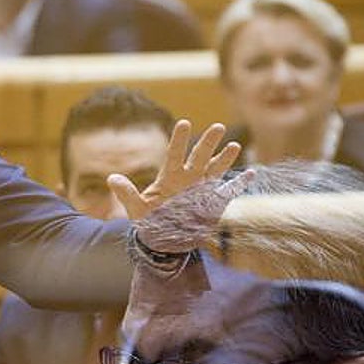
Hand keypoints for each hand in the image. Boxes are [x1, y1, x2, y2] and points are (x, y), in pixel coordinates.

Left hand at [107, 120, 240, 219]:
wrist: (165, 240)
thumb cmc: (149, 220)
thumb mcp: (136, 209)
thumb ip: (127, 194)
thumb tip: (112, 178)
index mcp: (169, 177)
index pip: (174, 154)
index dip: (179, 140)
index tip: (184, 123)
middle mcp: (188, 178)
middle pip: (199, 156)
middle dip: (208, 143)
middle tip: (217, 127)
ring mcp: (202, 188)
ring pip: (215, 169)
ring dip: (224, 158)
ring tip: (234, 145)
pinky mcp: (213, 202)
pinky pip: (228, 191)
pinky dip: (239, 184)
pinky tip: (251, 173)